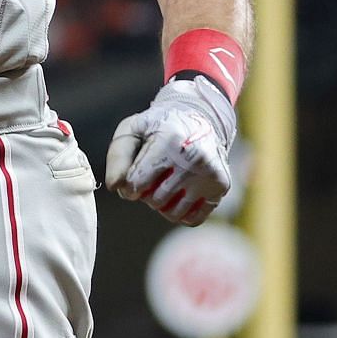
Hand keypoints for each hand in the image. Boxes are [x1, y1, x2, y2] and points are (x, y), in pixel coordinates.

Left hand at [104, 76, 236, 225]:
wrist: (199, 118)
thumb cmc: (159, 127)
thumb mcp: (132, 130)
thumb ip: (118, 156)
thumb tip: (114, 186)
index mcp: (168, 141)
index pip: (136, 183)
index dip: (128, 185)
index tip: (131, 178)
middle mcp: (194, 158)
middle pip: (154, 200)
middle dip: (146, 193)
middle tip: (151, 177)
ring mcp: (210, 173)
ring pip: (173, 213)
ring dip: (162, 204)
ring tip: (164, 183)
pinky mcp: (221, 185)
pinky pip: (192, 219)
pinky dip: (180, 212)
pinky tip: (179, 194)